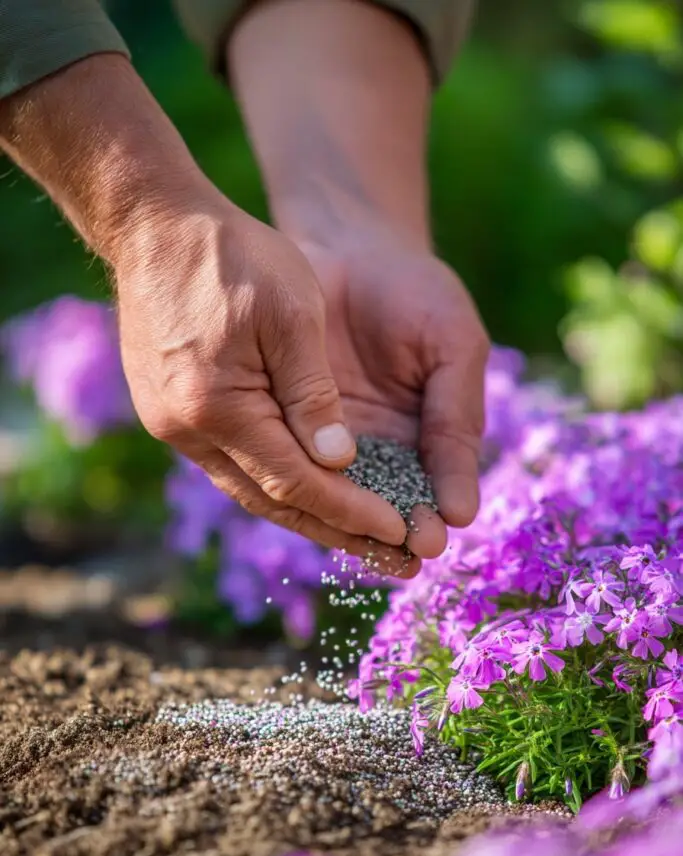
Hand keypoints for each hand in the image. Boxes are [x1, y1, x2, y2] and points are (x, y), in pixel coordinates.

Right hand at [114, 190, 416, 574]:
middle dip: (336, 531)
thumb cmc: (233, 254)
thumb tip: (339, 463)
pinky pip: (231, 465)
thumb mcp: (293, 313)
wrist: (152, 222)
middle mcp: (187, 430)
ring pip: (249, 489)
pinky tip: (309, 493)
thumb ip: (314, 395)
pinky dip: (274, 483)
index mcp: (218, 407)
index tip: (398, 532)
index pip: (298, 482)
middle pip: (272, 500)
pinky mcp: (168, 412)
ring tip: (358, 539)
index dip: (351, 511)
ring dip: (305, 514)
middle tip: (388, 559)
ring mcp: (170, 425)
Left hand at [298, 227, 489, 559]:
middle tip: (396, 560)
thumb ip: (456, 421)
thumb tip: (461, 510)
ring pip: (338, 494)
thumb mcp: (454, 349)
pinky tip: (305, 511)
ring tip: (357, 551)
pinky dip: (299, 488)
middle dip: (391, 535)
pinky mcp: (289, 422)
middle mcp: (379, 448)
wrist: (347, 244)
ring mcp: (332, 438)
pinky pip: (293, 463)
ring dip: (348, 527)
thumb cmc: (414, 293)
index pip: (432, 490)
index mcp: (428, 436)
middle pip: (385, 505)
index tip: (432, 542)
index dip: (432, 517)